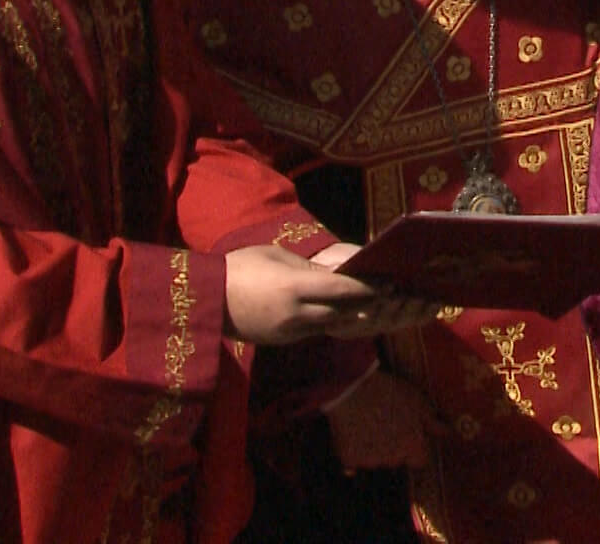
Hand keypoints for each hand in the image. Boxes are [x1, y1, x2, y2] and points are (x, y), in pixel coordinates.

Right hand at [224, 244, 430, 344]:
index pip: (343, 290)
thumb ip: (309, 268)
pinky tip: (345, 314)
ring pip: (334, 325)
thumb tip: (338, 275)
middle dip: (371, 306)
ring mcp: (291, 332)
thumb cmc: (239, 267)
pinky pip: (316, 331)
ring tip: (377, 306)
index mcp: (295, 288)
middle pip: (345, 313)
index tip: (390, 284)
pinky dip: (333, 322)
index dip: (369, 289)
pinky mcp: (284, 341)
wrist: (205, 301)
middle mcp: (297, 315)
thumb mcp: (276, 257)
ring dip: (355, 317)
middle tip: (394, 297)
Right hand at [326, 369, 445, 471]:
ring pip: (376, 459)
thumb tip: (449, 434)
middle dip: (394, 445)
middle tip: (386, 421)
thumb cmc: (388, 391)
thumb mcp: (418, 401)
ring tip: (368, 421)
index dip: (416, 447)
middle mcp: (393, 460)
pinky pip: (354, 460)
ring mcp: (370, 461)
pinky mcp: (349, 459)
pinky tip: (353, 429)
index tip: (409, 434)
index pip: (421, 460)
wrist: (351, 388)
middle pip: (397, 459)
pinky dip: (354, 449)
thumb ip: (434, 423)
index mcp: (412, 447)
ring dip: (374, 447)